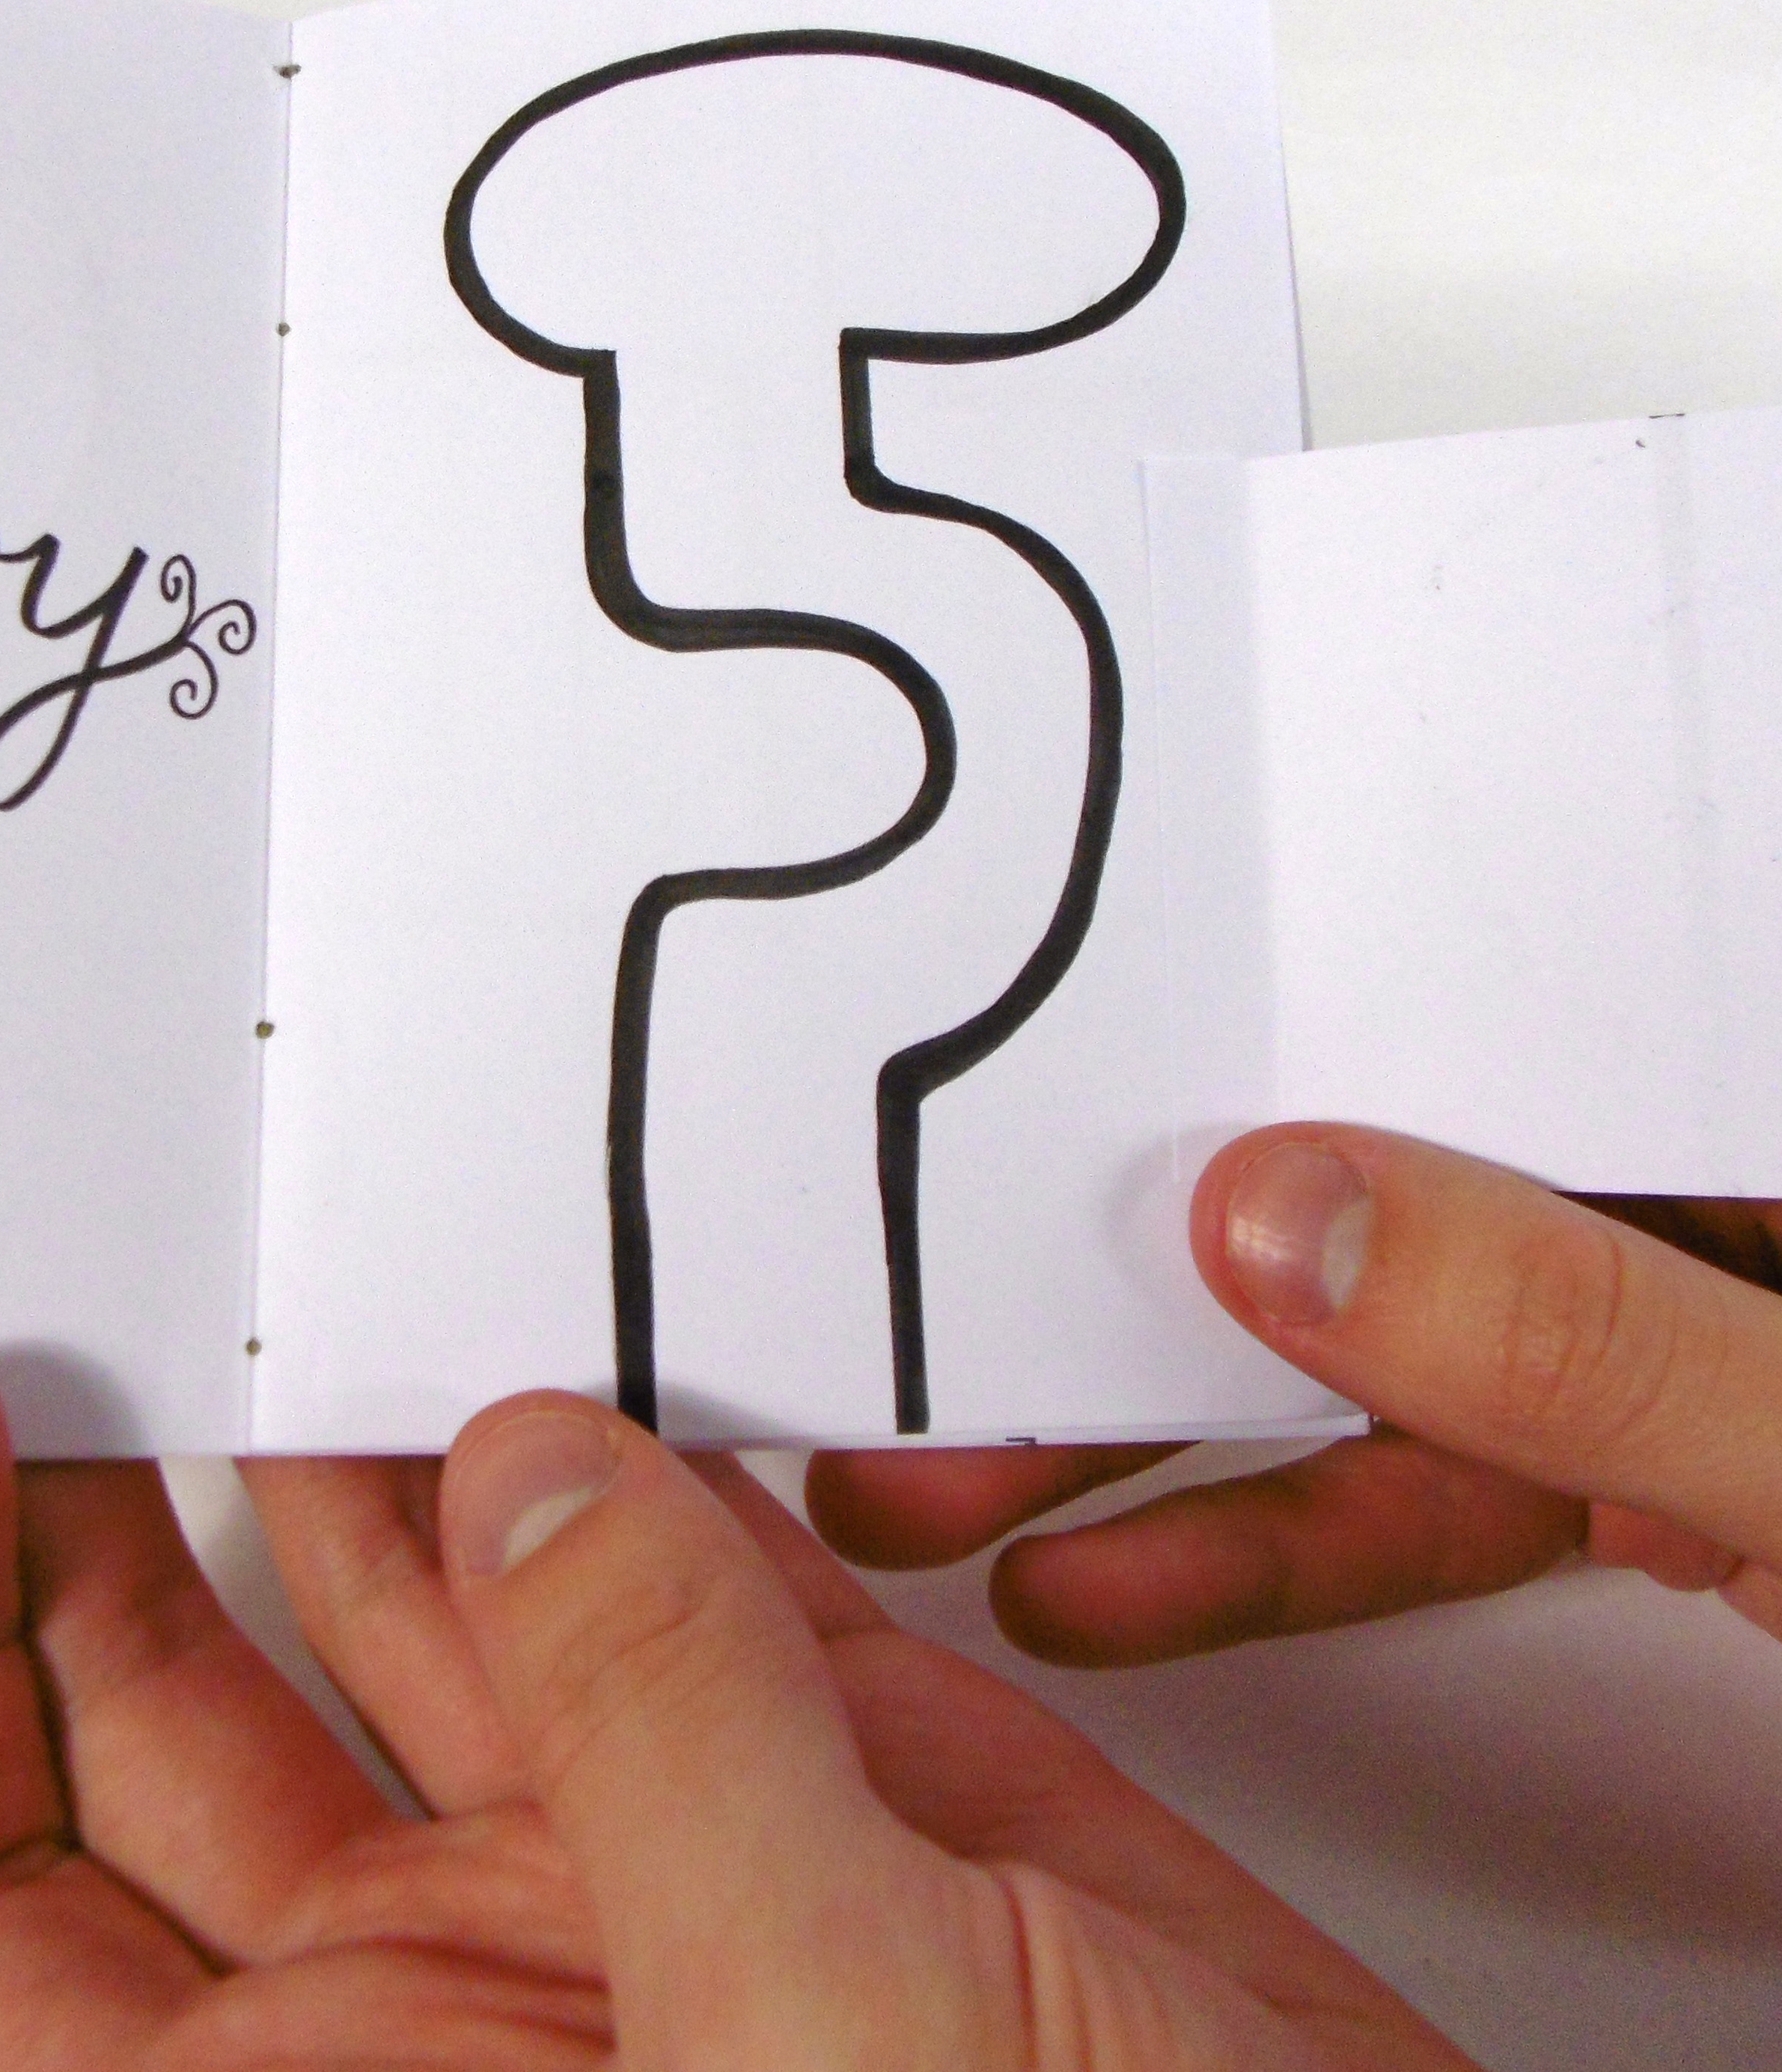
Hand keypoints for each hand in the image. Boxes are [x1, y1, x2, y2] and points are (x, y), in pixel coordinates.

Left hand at [0, 1349, 1471, 2066]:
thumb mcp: (827, 2051)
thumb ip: (653, 1735)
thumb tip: (525, 1473)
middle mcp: (449, 2015)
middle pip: (168, 1719)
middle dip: (121, 1494)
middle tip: (126, 1269)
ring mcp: (643, 1880)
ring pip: (426, 1600)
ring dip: (388, 1424)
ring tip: (353, 1228)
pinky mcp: (837, 1790)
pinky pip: (666, 1572)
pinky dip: (629, 1439)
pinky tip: (593, 1309)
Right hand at [804, 1126, 1781, 1663]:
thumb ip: (1582, 1333)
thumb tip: (1285, 1211)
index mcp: (1724, 1112)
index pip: (1442, 1018)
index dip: (1221, 1040)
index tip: (1015, 1104)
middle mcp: (1670, 1211)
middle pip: (1345, 1200)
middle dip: (1111, 1283)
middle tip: (909, 1325)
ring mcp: (1649, 1353)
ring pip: (1342, 1371)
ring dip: (1139, 1449)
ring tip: (942, 1496)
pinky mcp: (1632, 1490)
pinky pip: (1417, 1507)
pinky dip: (1266, 1556)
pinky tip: (1104, 1591)